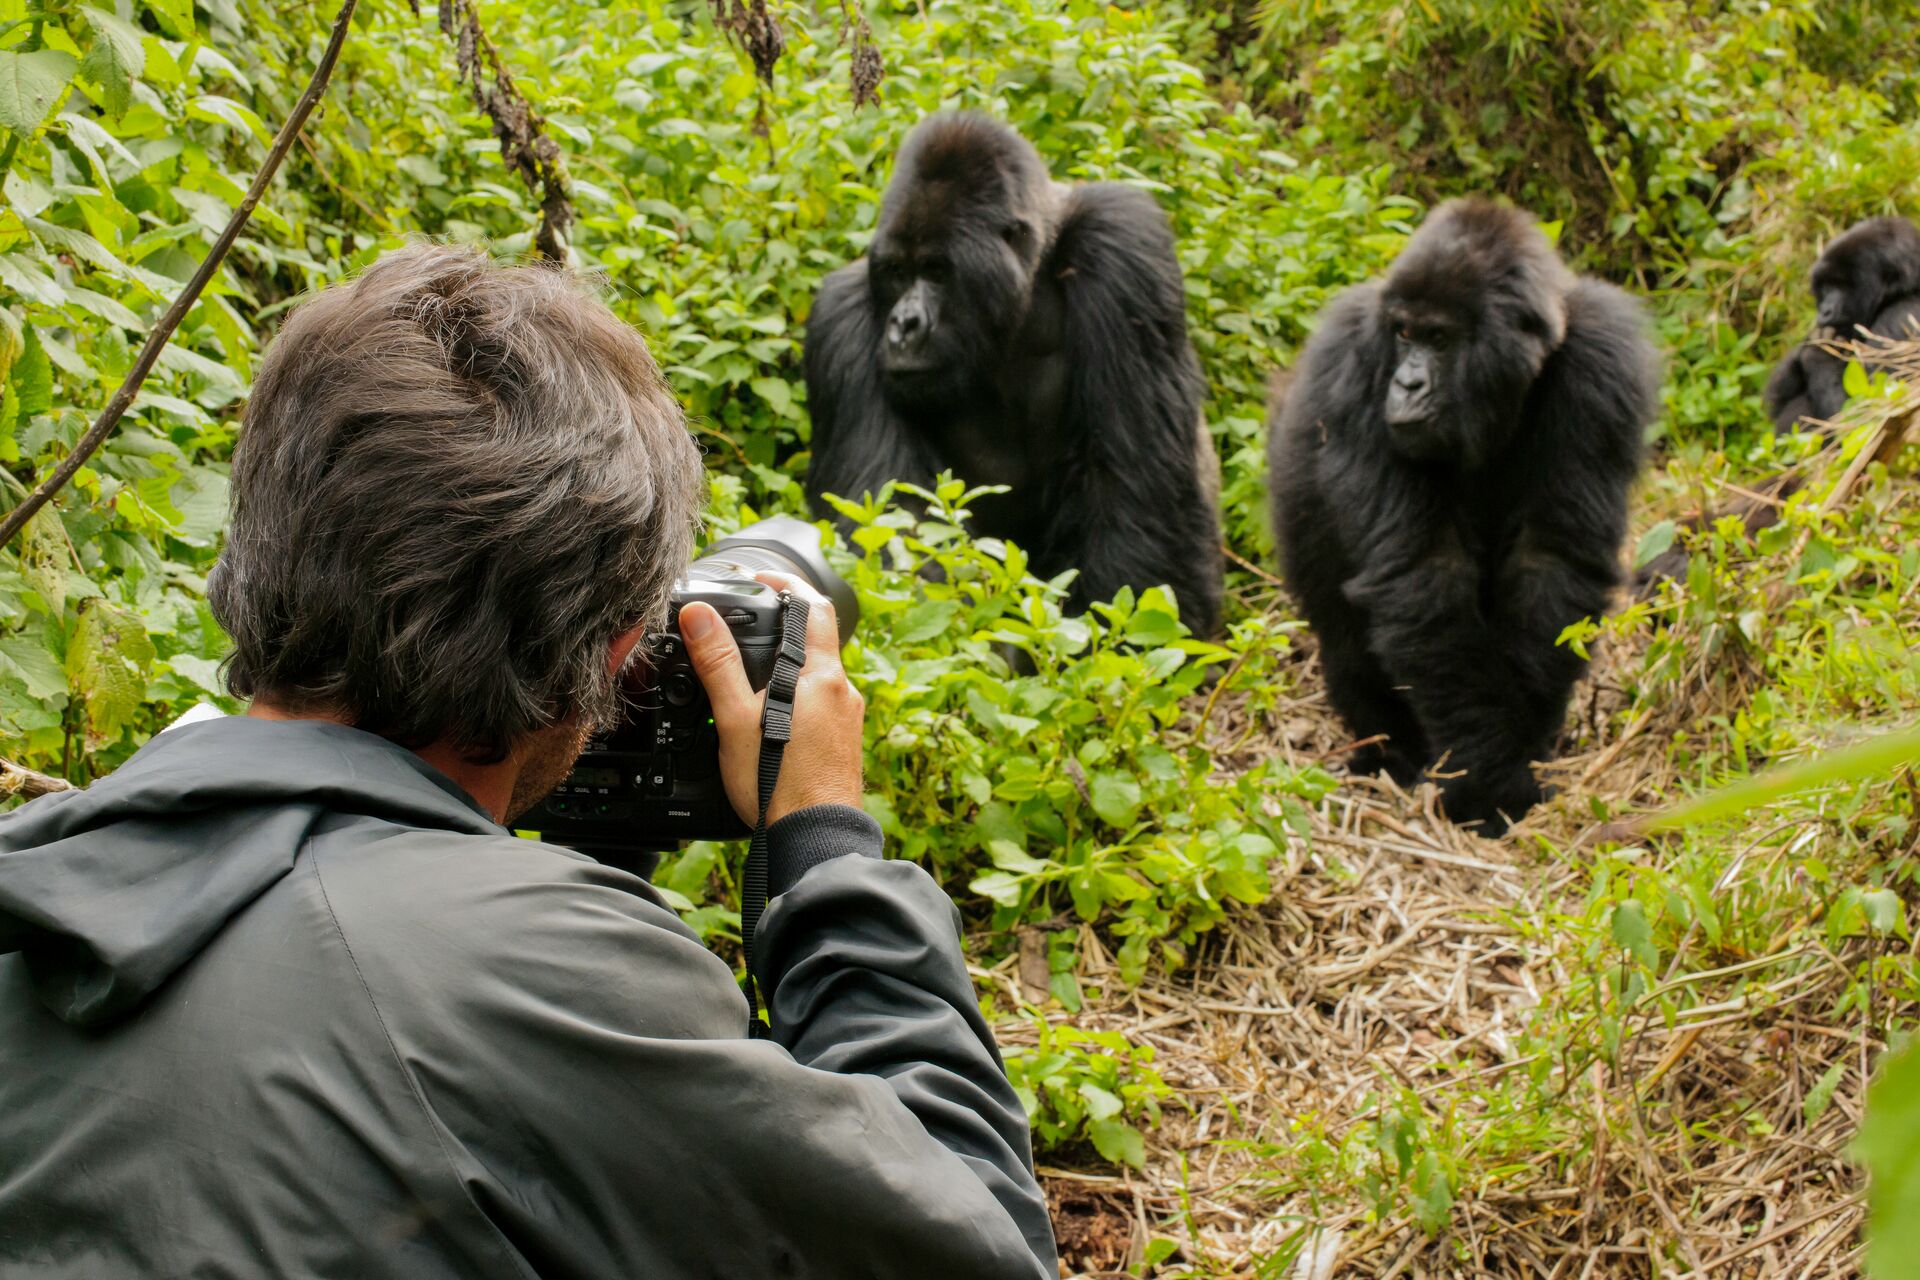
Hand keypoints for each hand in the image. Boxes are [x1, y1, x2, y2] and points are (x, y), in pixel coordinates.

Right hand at [679, 572, 864, 826]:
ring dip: (788, 670)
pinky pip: (821, 708)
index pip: (814, 606)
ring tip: (750, 678)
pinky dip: (797, 701)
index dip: (788, 584)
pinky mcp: (844, 745)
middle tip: (748, 627)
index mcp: (822, 676)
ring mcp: (847, 720)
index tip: (762, 580)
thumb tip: (700, 615)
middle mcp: (843, 693)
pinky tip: (772, 721)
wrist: (815, 839)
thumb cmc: (778, 784)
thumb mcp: (736, 718)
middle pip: (816, 643)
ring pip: (817, 678)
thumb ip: (719, 663)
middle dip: (782, 632)